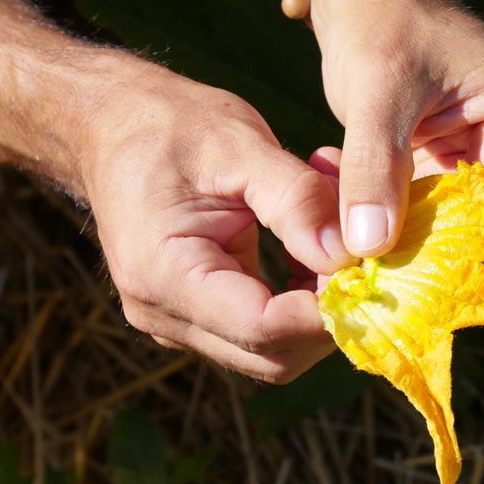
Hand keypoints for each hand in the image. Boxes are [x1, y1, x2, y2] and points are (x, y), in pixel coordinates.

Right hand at [80, 62, 353, 382]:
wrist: (110, 125)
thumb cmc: (169, 126)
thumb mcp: (239, 145)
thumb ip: (298, 201)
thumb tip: (352, 256)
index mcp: (164, 276)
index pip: (263, 328)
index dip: (327, 311)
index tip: (373, 270)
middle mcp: (165, 314)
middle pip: (273, 357)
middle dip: (330, 316)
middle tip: (365, 255)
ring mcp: (178, 322)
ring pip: (274, 350)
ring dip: (319, 306)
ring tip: (336, 236)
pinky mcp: (197, 314)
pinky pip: (263, 329)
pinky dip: (300, 297)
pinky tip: (314, 244)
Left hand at [310, 0, 483, 277]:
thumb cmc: (382, 20)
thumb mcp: (375, 91)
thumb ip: (373, 168)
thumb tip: (368, 248)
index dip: (459, 258)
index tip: (406, 298)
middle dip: (432, 260)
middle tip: (375, 292)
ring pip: (457, 229)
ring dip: (412, 250)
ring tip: (360, 278)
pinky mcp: (460, 164)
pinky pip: (436, 214)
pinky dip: (401, 230)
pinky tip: (361, 249)